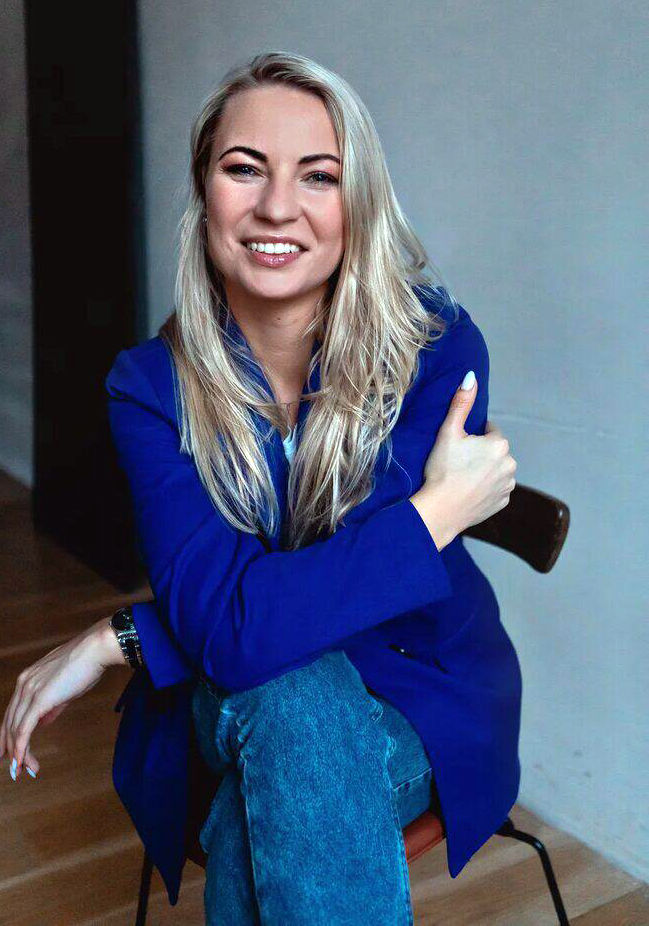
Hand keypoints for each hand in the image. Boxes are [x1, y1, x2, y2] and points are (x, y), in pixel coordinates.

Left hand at [0, 618, 119, 780]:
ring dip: (19, 753)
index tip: (10, 752)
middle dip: (10, 748)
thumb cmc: (85, 665)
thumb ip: (51, 706)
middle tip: (15, 769)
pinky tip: (23, 761)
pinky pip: (24, 730)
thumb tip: (44, 722)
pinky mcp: (39, 699)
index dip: (9, 735)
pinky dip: (21, 748)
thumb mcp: (64, 688)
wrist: (95, 649)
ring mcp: (29, 691)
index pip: (12, 713)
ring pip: (15, 729)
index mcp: (27, 680)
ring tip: (25, 770)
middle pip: (9, 723)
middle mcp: (23, 685)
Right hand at [413, 372, 516, 544]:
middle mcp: (511, 464)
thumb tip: (471, 376)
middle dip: (480, 454)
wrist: (440, 509)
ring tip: (462, 477)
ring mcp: (508, 485)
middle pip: (494, 451)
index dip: (472, 438)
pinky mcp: (503, 502)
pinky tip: (469, 490)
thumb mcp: (448, 432)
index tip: (458, 448)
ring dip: (484, 470)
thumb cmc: (442, 469)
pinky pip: (496, 488)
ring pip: (496, 469)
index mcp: (500, 444)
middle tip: (458, 463)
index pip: (489, 432)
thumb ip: (461, 403)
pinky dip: (486, 488)